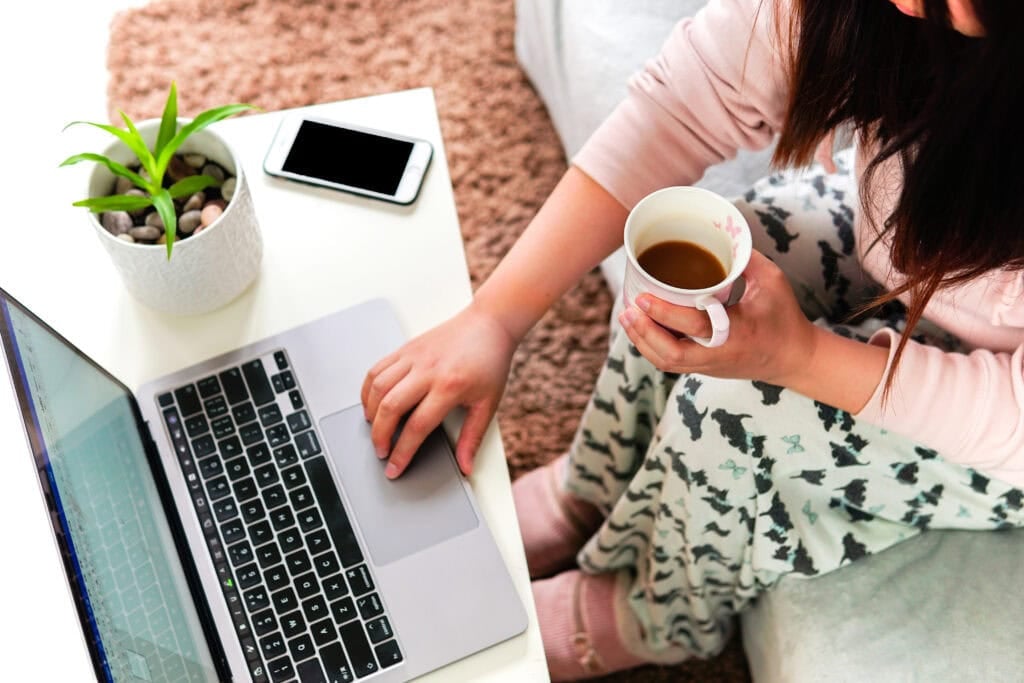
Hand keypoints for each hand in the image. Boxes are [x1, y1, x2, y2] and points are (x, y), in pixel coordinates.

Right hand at [361, 303, 517, 478]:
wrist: (489, 324)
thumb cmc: (490, 361)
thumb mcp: (488, 403)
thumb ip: (473, 438)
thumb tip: (465, 467)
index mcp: (449, 386)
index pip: (417, 427)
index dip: (402, 452)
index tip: (395, 469)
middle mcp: (427, 370)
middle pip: (390, 408)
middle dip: (380, 436)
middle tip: (381, 452)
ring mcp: (413, 357)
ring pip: (378, 388)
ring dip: (371, 413)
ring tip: (375, 430)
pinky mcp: (405, 348)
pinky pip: (377, 369)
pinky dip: (368, 390)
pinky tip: (372, 404)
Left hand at [618, 250, 817, 385]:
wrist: (794, 359)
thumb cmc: (784, 317)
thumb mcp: (773, 282)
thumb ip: (746, 258)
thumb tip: (721, 234)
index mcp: (737, 333)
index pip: (693, 326)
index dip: (664, 314)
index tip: (642, 298)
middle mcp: (718, 354)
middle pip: (670, 355)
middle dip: (643, 334)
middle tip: (627, 309)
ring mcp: (709, 365)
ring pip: (666, 362)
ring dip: (642, 341)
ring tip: (626, 317)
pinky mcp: (704, 369)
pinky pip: (670, 363)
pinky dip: (651, 347)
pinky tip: (640, 328)